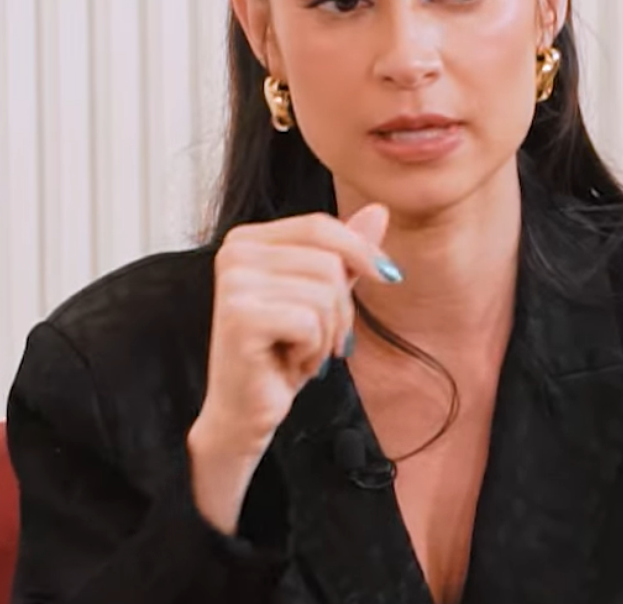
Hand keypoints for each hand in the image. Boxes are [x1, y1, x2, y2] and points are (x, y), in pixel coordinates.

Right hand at [187, 204, 396, 530]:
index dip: (361, 250)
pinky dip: (313, 350)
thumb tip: (380, 209)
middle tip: (319, 338)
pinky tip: (288, 363)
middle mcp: (233, 252)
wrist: (244, 413)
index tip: (389, 276)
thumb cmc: (280, 354)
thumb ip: (346, 253)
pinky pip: (311, 322)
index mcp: (247, 239)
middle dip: (341, 307)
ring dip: (327, 332)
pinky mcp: (240, 317)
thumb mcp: (321, 297)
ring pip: (325, 291)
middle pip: (329, 260)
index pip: (320, 225)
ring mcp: (233, 283)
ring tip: (300, 351)